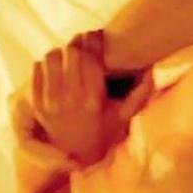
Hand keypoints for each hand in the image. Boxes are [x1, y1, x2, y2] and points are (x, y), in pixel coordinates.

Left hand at [29, 33, 151, 166]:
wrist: (78, 157)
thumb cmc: (105, 134)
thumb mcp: (125, 115)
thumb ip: (140, 94)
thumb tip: (155, 71)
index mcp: (93, 100)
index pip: (91, 57)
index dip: (94, 41)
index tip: (97, 35)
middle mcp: (71, 100)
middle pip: (71, 53)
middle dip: (78, 46)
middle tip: (83, 44)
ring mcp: (51, 102)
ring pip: (51, 57)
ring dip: (61, 54)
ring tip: (69, 58)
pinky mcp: (37, 104)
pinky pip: (37, 69)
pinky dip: (46, 65)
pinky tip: (56, 70)